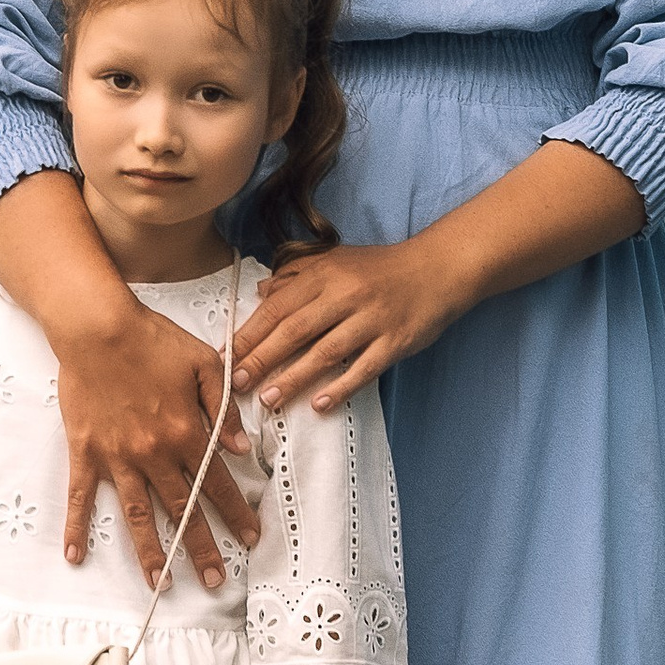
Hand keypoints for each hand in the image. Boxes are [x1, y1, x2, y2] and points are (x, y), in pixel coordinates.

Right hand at [46, 295, 255, 589]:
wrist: (97, 326)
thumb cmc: (151, 338)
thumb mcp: (204, 363)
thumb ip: (223, 409)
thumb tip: (242, 449)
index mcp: (185, 432)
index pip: (217, 483)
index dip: (237, 513)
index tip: (251, 538)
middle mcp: (153, 453)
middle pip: (182, 509)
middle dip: (201, 547)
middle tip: (216, 581)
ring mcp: (117, 457)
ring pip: (137, 514)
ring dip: (151, 551)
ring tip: (161, 584)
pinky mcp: (85, 451)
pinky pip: (81, 496)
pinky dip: (76, 526)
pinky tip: (75, 554)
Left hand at [233, 232, 472, 416]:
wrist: (439, 268)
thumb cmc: (382, 267)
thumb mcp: (336, 259)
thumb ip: (296, 273)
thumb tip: (260, 291)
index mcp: (325, 273)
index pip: (278, 306)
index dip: (248, 333)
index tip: (225, 356)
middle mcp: (346, 294)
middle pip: (295, 330)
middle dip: (261, 358)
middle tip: (237, 383)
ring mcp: (372, 319)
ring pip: (325, 352)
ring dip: (294, 378)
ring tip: (269, 399)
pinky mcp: (395, 341)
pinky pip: (364, 368)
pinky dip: (340, 388)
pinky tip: (319, 405)